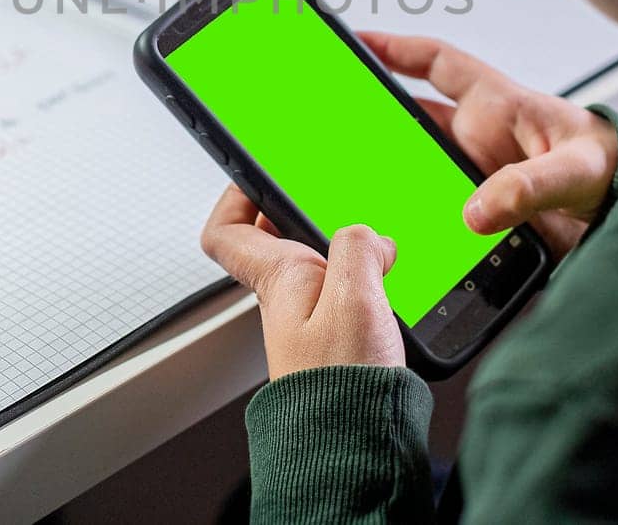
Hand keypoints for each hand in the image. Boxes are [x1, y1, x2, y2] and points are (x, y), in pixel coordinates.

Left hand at [202, 185, 404, 378]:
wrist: (357, 448)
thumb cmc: (342, 388)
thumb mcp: (353, 298)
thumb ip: (356, 249)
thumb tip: (368, 236)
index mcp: (278, 280)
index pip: (226, 232)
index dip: (234, 195)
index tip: (255, 170)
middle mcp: (288, 300)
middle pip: (274, 241)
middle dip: (298, 210)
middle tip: (324, 191)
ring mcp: (312, 322)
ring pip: (314, 265)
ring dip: (339, 243)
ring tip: (369, 229)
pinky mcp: (340, 343)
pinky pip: (343, 293)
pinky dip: (364, 276)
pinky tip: (391, 275)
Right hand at [360, 31, 617, 256]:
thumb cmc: (610, 171)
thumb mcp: (573, 171)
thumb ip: (529, 185)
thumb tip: (478, 211)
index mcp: (497, 104)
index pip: (438, 63)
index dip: (397, 49)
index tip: (357, 41)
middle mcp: (478, 136)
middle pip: (411, 118)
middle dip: (372, 115)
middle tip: (329, 117)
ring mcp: (475, 173)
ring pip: (416, 163)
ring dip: (388, 170)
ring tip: (345, 178)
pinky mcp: (479, 210)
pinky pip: (432, 205)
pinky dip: (410, 212)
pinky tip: (389, 229)